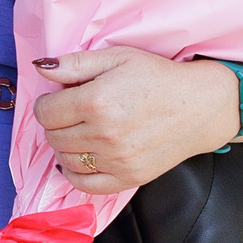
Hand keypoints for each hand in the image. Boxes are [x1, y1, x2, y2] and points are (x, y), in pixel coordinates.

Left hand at [30, 49, 239, 192]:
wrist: (202, 106)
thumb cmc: (159, 77)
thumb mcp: (118, 57)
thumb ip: (75, 63)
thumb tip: (40, 68)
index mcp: (96, 101)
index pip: (45, 112)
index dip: (47, 104)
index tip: (59, 99)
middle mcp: (104, 134)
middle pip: (53, 136)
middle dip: (55, 123)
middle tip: (71, 113)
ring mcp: (116, 159)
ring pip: (65, 159)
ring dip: (64, 146)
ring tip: (79, 132)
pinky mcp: (129, 177)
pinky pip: (86, 185)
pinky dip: (74, 174)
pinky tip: (79, 159)